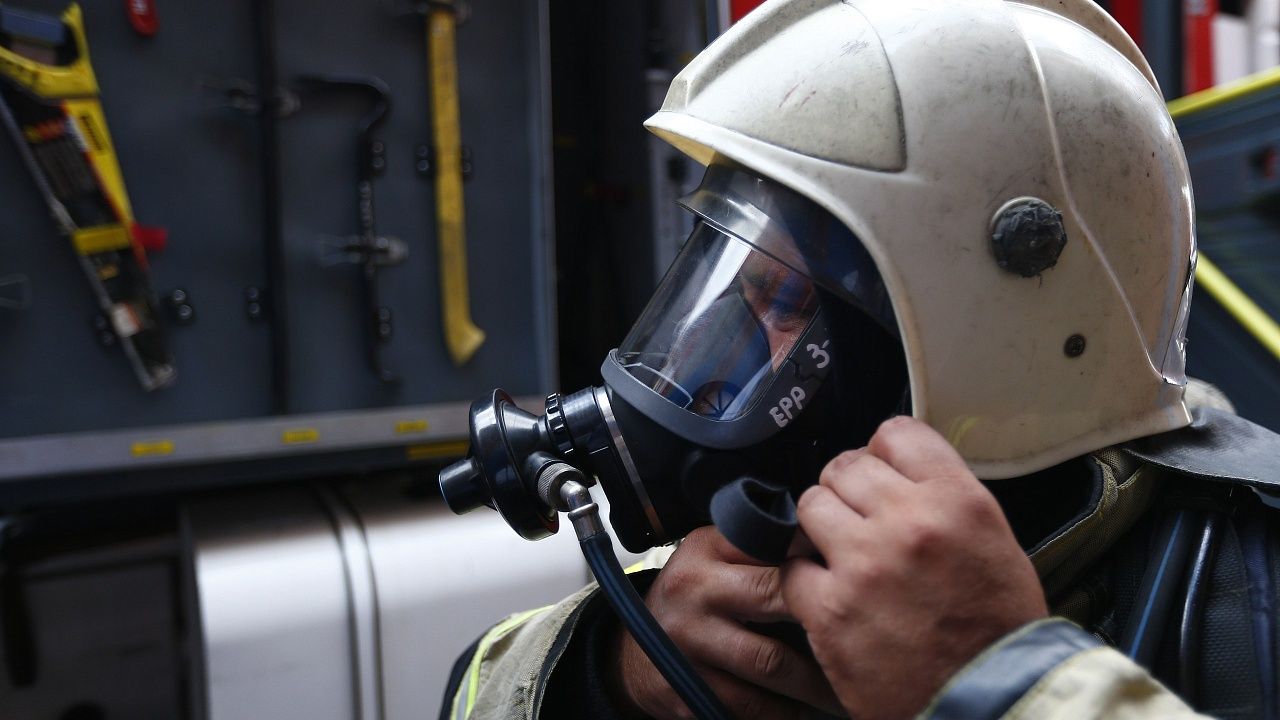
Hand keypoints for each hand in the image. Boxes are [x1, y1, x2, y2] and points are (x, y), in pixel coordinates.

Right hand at [610, 526, 842, 718]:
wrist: (632, 655)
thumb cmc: (694, 600)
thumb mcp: (713, 558)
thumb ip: (759, 548)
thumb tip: (831, 542)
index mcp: (706, 549)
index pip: (772, 542)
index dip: (819, 557)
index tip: (857, 572)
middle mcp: (695, 590)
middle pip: (777, 595)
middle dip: (826, 615)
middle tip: (870, 627)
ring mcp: (689, 643)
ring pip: (772, 662)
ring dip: (819, 678)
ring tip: (854, 681)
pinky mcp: (689, 689)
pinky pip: (753, 705)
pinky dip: (789, 711)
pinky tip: (812, 711)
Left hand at [781, 416, 1047, 719]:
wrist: (992, 704)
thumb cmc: (999, 631)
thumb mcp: (994, 542)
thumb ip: (945, 498)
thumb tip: (900, 472)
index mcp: (957, 500)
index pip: (896, 434)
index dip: (883, 452)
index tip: (881, 472)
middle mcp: (908, 522)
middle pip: (845, 466)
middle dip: (848, 489)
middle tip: (858, 518)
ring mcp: (864, 565)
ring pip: (811, 505)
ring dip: (821, 526)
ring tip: (842, 554)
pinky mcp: (829, 609)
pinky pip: (791, 567)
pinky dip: (805, 580)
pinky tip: (829, 594)